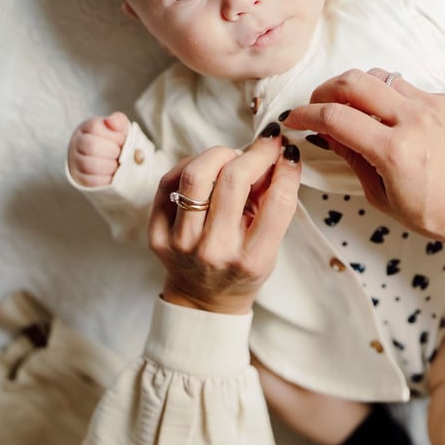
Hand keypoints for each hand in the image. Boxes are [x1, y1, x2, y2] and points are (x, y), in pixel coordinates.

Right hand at [67, 112, 129, 186]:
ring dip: (110, 166)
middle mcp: (77, 142)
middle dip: (112, 151)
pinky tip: (112, 175)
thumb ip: (118, 121)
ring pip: (91, 165)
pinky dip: (106, 179)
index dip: (114, 135)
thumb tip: (112, 121)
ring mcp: (75, 160)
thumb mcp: (119, 128)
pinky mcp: (78, 178)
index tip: (121, 139)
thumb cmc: (115, 142)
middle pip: (92, 146)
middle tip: (119, 154)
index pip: (95, 127)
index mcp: (88, 127)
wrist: (110, 160)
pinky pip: (91, 181)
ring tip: (116, 164)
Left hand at [148, 130, 301, 314]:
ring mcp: (181, 242)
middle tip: (264, 144)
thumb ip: (274, 202)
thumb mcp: (270, 246)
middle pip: (234, 180)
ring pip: (196, 174)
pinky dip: (192, 164)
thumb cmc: (242, 268)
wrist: (203, 300)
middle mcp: (214, 251)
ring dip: (221, 154)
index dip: (286, 169)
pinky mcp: (157, 233)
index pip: (277, 202)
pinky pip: (169, 180)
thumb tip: (277, 154)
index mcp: (252, 259)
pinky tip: (206, 169)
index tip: (287, 152)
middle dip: (255, 153)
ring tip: (232, 158)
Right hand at [283, 69, 444, 251]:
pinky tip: (387, 117)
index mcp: (395, 151)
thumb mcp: (380, 195)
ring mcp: (434, 106)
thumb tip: (324, 130)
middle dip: (325, 89)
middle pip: (353, 81)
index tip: (293, 118)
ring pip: (380, 76)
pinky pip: (406, 87)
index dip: (306, 113)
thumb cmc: (432, 213)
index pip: (336, 116)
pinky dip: (388, 97)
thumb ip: (351, 156)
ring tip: (349, 108)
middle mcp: (415, 120)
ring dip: (356, 88)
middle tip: (316, 105)